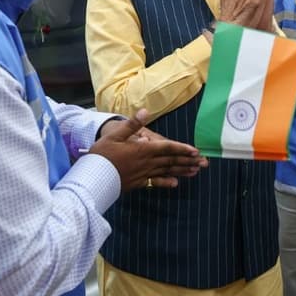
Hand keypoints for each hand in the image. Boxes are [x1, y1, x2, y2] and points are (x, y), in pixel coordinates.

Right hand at [90, 111, 208, 190]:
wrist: (92, 176)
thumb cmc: (102, 154)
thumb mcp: (115, 135)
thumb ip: (132, 124)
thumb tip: (145, 111)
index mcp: (143, 150)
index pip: (167, 148)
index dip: (182, 149)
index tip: (195, 150)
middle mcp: (147, 163)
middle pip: (171, 161)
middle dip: (188, 160)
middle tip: (203, 162)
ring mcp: (143, 174)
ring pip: (167, 171)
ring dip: (182, 170)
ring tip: (195, 171)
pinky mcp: (138, 183)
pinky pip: (155, 183)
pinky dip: (166, 183)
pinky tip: (176, 184)